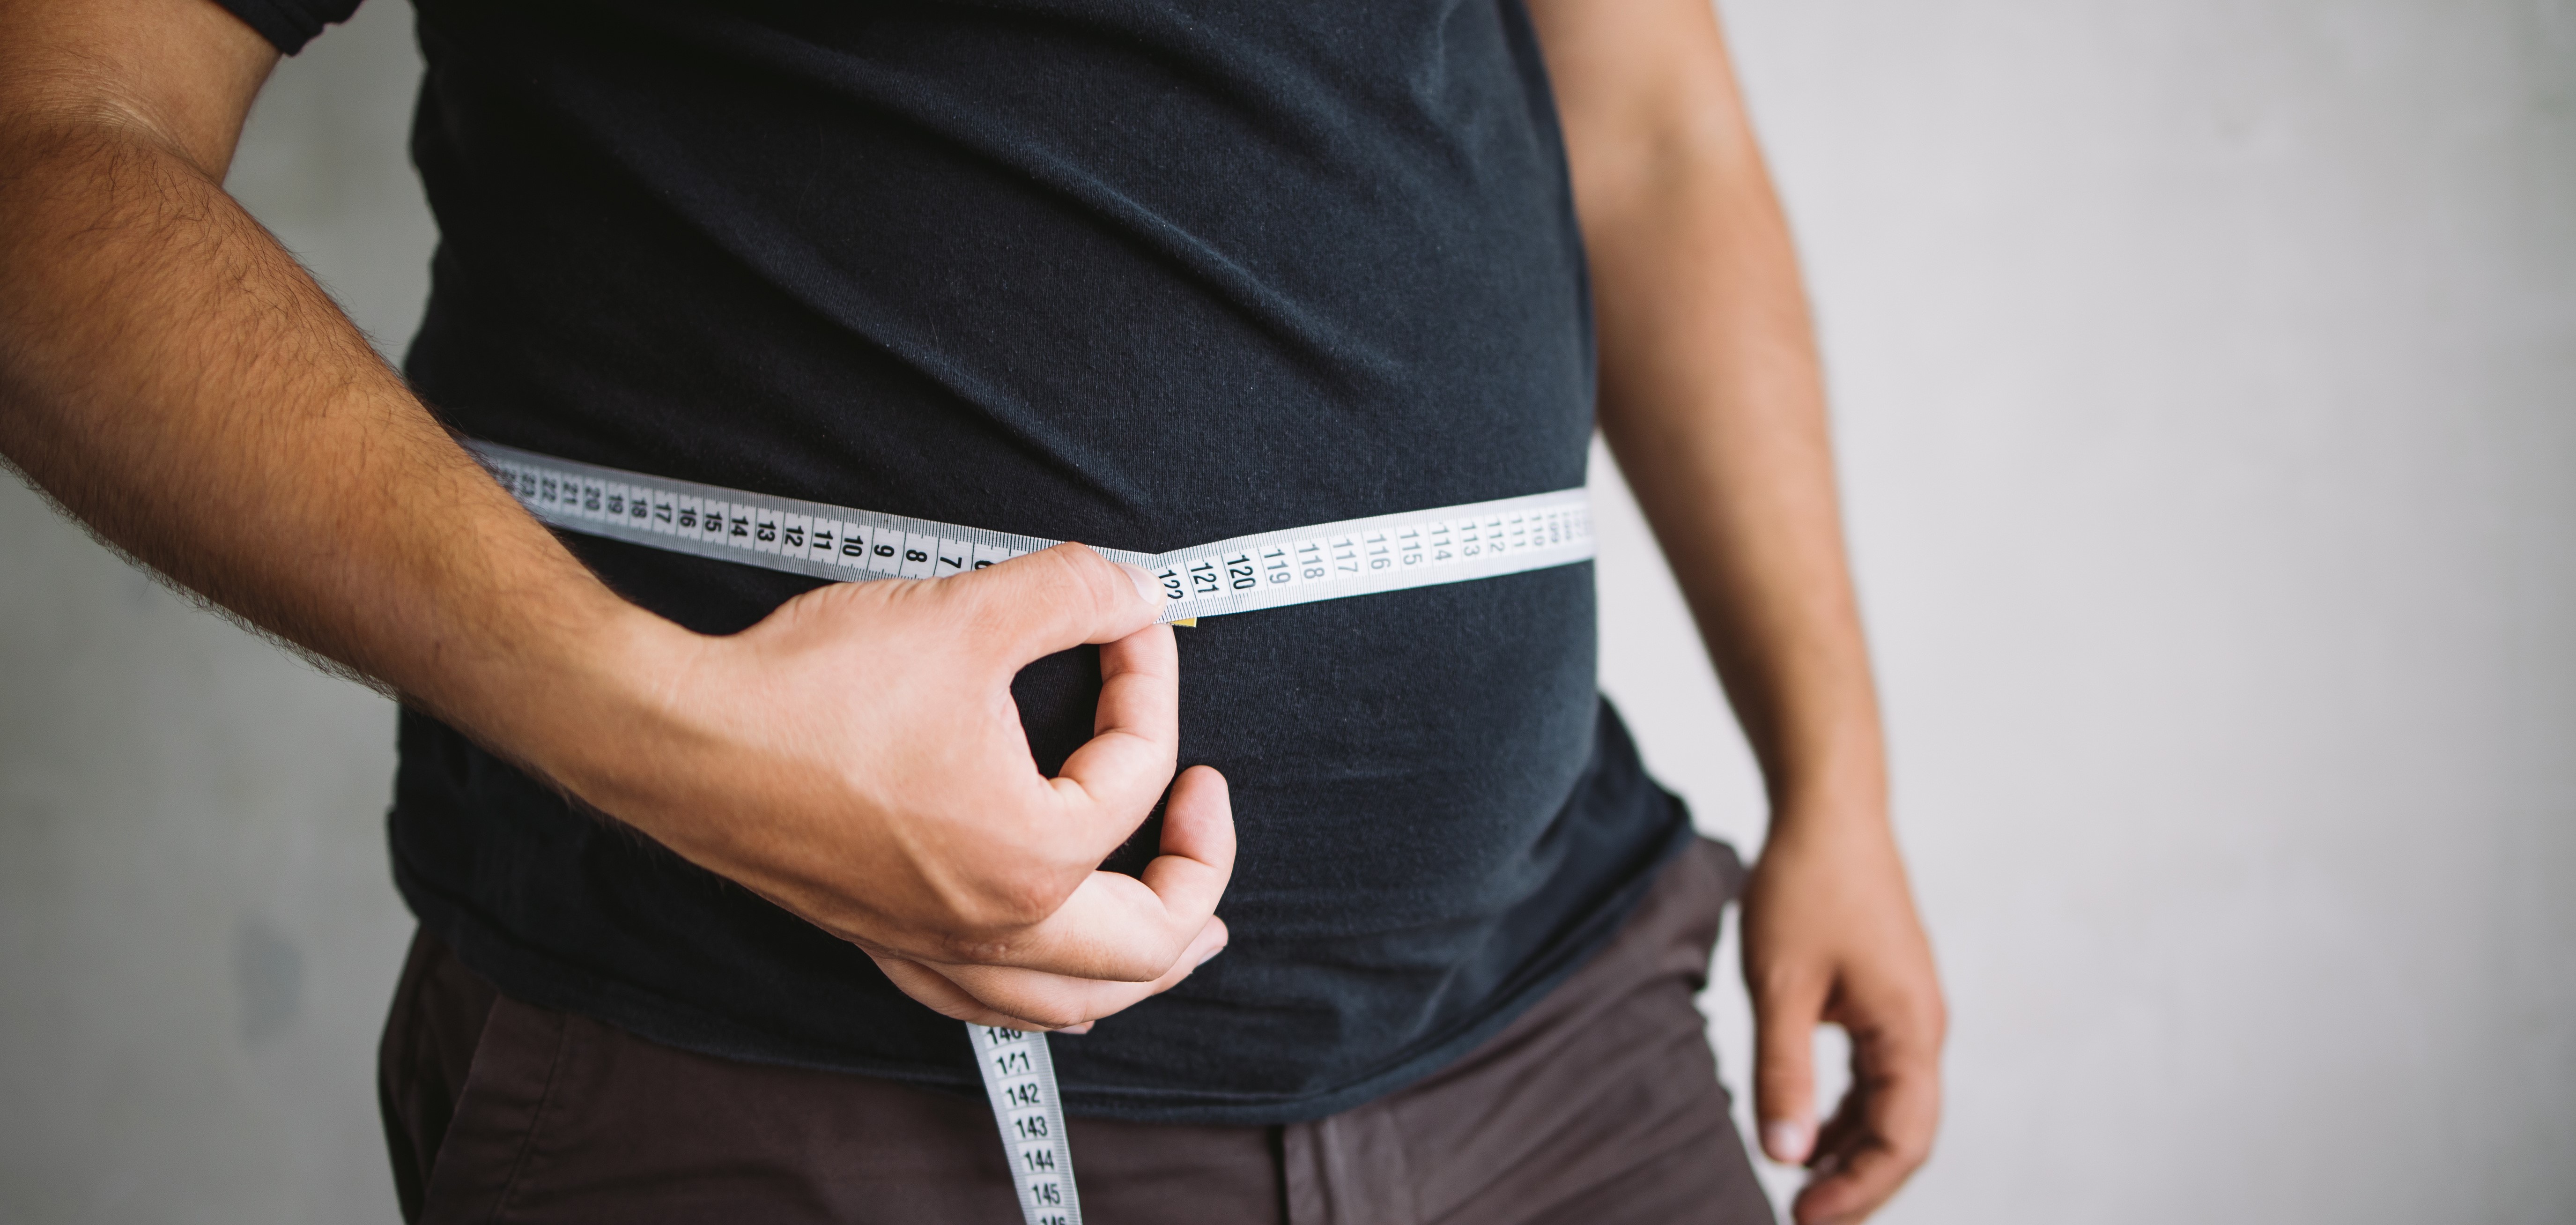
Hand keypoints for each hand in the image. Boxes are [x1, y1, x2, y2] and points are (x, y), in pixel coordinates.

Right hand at [547, 543, 1232, 1030]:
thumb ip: (1072, 593)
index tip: (1128, 621)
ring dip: (1141, 967)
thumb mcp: (969, 613)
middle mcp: (991, 926)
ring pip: (1069, 1001)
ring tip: (1185, 932)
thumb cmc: (812, 689)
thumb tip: (1134, 590)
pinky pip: (984, 1001)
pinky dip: (1040, 990)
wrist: (682, 738)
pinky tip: (1047, 962)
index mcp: (1032, 858)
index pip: (1136, 774)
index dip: (1150, 679)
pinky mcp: (881, 940)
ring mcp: (931, 946)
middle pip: (1146, 942)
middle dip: (1201, 876)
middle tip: (1206, 809)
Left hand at [1742, 806, 1944, 1223]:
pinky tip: (1808, 1131)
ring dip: (1852, 1151)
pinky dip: (1847, 1111)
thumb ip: (1783, 1074)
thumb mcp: (1779, 986)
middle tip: (1803, 1221)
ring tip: (1801, 1189)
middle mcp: (1923, 1027)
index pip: (1901, 1140)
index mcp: (1909, 1030)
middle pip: (1905, 1134)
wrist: (1828, 811)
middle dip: (1859, 1184)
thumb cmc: (1804, 887)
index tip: (1801, 1219)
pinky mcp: (1889, 998)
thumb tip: (1782, 1157)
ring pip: (1893, 1107)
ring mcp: (1910, 1012)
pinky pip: (1879, 1075)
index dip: (1856, 1191)